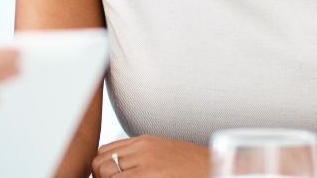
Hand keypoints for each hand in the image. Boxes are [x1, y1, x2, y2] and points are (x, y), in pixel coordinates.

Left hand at [93, 135, 207, 176]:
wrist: (217, 169)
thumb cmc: (194, 167)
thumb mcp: (165, 154)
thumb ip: (141, 156)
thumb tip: (119, 168)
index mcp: (144, 142)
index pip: (103, 151)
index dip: (102, 170)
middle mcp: (142, 149)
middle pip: (100, 164)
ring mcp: (146, 164)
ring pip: (105, 175)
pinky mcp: (150, 177)